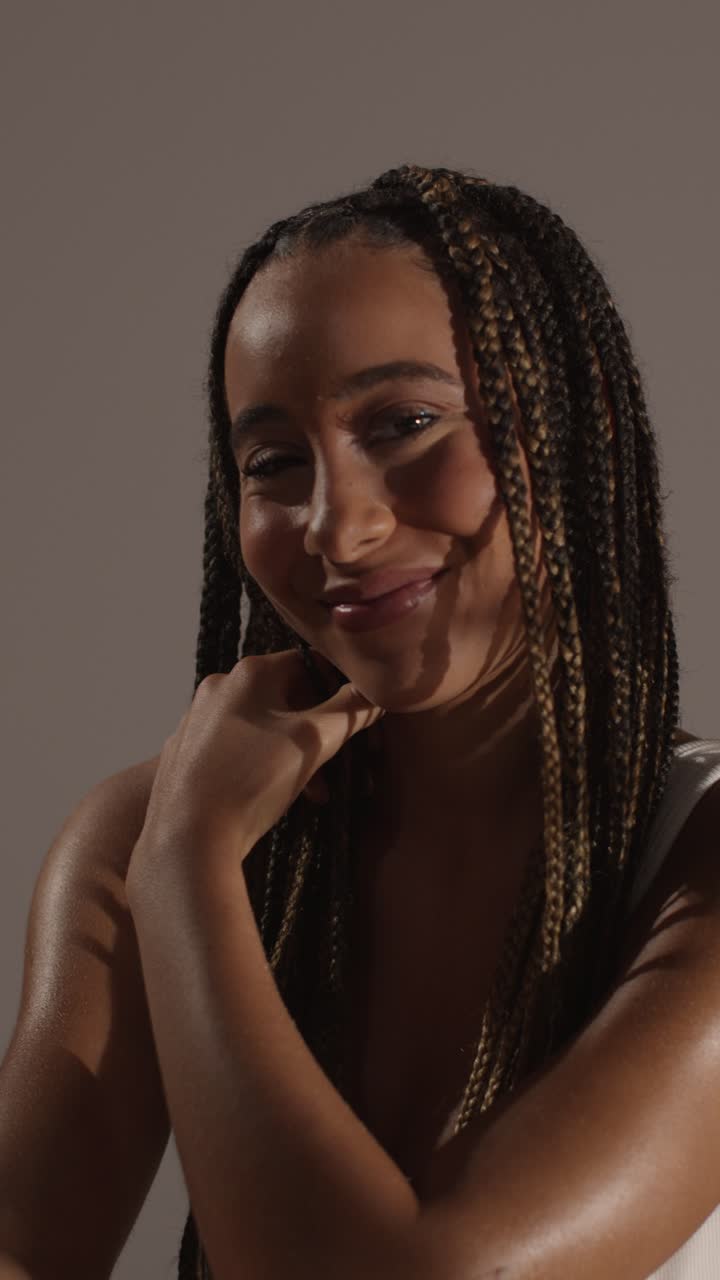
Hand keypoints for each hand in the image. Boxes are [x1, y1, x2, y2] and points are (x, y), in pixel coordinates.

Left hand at [125, 649, 384, 899]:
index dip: (338, 690)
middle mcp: (218, 687)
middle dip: (317, 731)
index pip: (308, 663)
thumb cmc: (254, 781)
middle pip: (285, 698)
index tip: (354, 721)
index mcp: (249, 673)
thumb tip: (377, 692)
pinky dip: (261, 765)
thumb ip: (350, 711)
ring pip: (261, 726)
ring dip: (294, 754)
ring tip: (312, 792)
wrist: (189, 836)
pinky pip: (235, 748)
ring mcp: (196, 720)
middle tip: (336, 767)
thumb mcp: (314, 742)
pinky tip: (272, 797)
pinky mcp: (185, 753)